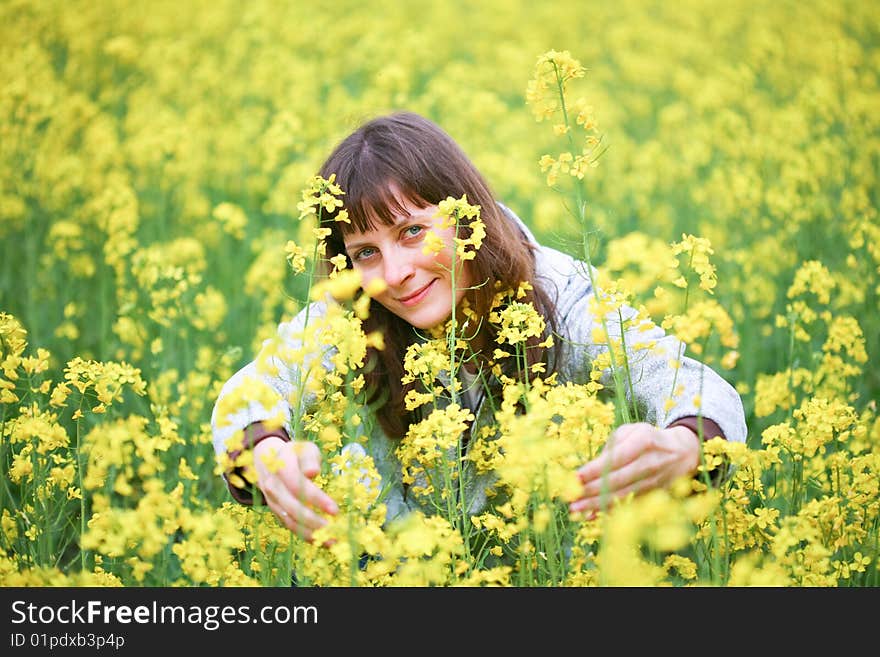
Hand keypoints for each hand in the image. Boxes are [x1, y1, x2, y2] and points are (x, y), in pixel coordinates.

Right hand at [253, 437, 338, 541]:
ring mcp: (272, 501)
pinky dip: (305, 534)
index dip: (316, 499)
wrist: (269, 461)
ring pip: (290, 520)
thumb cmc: (295, 454)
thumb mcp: (304, 449)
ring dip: (310, 533)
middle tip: (335, 528)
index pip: (297, 485)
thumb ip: (309, 458)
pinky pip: (290, 525)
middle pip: (292, 507)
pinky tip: (322, 540)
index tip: (335, 510)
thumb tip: (313, 472)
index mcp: (281, 467)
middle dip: (314, 520)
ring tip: (332, 540)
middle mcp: (273, 486)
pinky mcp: (276, 511)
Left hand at [569, 422, 699, 514]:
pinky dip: (610, 511)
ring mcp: (655, 481)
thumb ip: (612, 446)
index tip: (575, 477)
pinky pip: (630, 505)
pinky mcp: (655, 495)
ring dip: (597, 504)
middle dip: (591, 490)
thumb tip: (592, 468)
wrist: (683, 452)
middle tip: (570, 497)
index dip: (594, 469)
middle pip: (618, 480)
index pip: (615, 458)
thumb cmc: (648, 438)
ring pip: (623, 495)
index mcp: (644, 440)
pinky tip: (592, 515)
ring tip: (575, 509)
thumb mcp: (632, 431)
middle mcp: (651, 462)